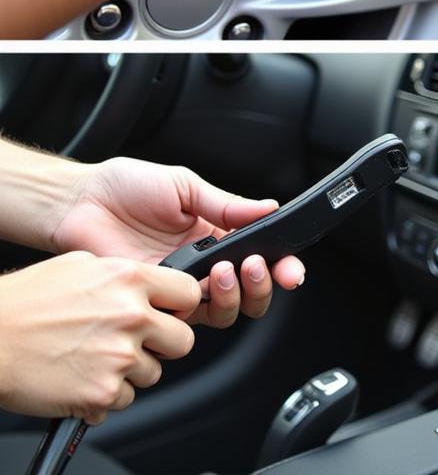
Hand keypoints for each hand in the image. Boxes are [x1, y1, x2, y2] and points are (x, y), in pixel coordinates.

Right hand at [0, 252, 198, 423]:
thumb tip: (150, 284)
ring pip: (153, 372)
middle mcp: (131, 316)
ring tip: (96, 357)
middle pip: (183, 340)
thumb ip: (124, 275)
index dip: (180, 306)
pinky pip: (124, 399)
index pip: (189, 293)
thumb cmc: (27, 300)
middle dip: (163, 343)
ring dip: (131, 370)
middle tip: (136, 341)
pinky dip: (106, 394)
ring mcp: (119, 357)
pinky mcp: (102, 393)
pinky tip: (83, 376)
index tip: (170, 312)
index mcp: (130, 280)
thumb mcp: (83, 265)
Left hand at [51, 157, 304, 326]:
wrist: (80, 202)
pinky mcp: (154, 302)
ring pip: (222, 311)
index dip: (281, 265)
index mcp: (217, 233)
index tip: (292, 270)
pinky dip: (197, 306)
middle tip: (255, 266)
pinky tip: (195, 284)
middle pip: (248, 292)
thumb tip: (269, 208)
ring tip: (224, 270)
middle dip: (262, 285)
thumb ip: (227, 204)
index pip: (260, 254)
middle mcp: (204, 264)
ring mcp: (179, 286)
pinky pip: (185, 318)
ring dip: (233, 296)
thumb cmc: (127, 187)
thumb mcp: (185, 186)